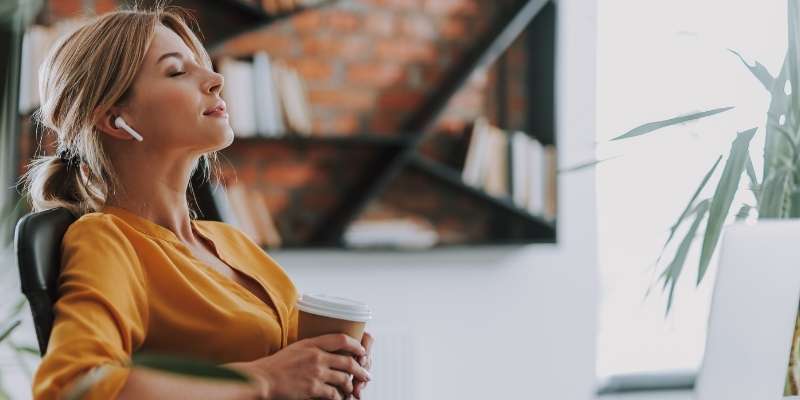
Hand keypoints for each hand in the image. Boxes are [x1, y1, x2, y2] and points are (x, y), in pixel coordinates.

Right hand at [228, 333, 371, 399]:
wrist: (263, 379)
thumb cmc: (276, 365)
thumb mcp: (296, 347)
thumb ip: (312, 346)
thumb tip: (327, 348)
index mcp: (312, 343)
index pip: (342, 339)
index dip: (356, 345)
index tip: (362, 351)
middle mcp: (316, 356)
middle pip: (348, 361)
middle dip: (360, 369)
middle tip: (366, 374)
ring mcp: (315, 373)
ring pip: (343, 379)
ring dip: (350, 385)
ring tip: (352, 388)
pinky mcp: (313, 389)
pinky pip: (334, 394)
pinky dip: (339, 397)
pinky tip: (339, 398)